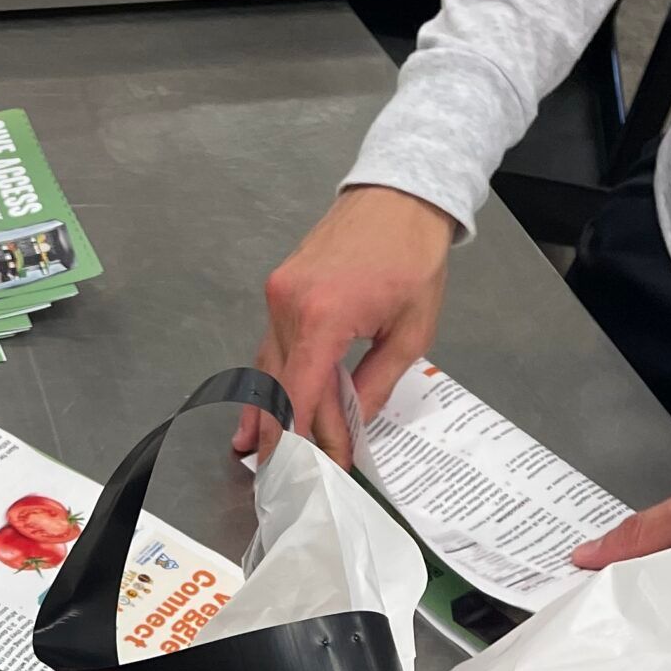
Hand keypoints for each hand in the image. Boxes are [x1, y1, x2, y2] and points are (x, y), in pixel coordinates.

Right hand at [231, 186, 456, 467]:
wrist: (399, 195)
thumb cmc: (413, 257)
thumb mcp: (410, 331)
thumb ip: (376, 383)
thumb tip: (353, 424)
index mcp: (322, 316)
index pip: (301, 395)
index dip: (305, 439)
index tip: (313, 469)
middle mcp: (288, 306)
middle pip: (279, 386)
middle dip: (284, 434)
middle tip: (285, 475)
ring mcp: (277, 295)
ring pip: (267, 368)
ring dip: (266, 411)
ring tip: (257, 454)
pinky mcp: (278, 289)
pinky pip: (270, 345)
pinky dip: (268, 379)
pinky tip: (258, 409)